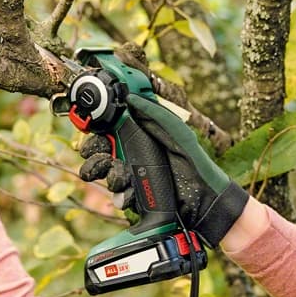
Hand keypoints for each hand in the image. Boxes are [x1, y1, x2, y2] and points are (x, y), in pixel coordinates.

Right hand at [79, 94, 247, 246]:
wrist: (203, 201)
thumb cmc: (193, 163)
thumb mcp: (176, 131)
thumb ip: (154, 113)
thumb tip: (130, 96)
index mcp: (141, 137)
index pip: (109, 131)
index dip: (97, 131)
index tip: (91, 130)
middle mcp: (133, 156)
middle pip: (100, 153)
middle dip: (95, 155)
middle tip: (102, 156)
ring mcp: (133, 178)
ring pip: (105, 175)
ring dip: (110, 175)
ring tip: (123, 177)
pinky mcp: (134, 198)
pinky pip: (118, 196)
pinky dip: (123, 195)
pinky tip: (133, 194)